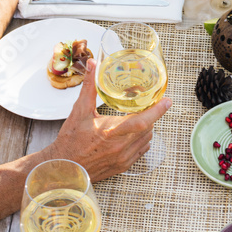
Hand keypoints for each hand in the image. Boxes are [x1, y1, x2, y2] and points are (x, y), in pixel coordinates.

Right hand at [46, 60, 171, 180]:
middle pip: (148, 128)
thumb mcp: (79, 110)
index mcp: (112, 132)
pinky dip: (142, 140)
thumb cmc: (70, 140)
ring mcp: (122, 159)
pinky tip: (134, 133)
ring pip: (146, 140)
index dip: (157, 110)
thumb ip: (90, 86)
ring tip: (139, 117)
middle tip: (147, 104)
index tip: (167, 100)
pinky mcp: (122, 167)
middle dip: (150, 115)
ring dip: (146, 128)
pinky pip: (140, 152)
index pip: (142, 121)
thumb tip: (94, 64)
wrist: (63, 168)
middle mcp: (120, 147)